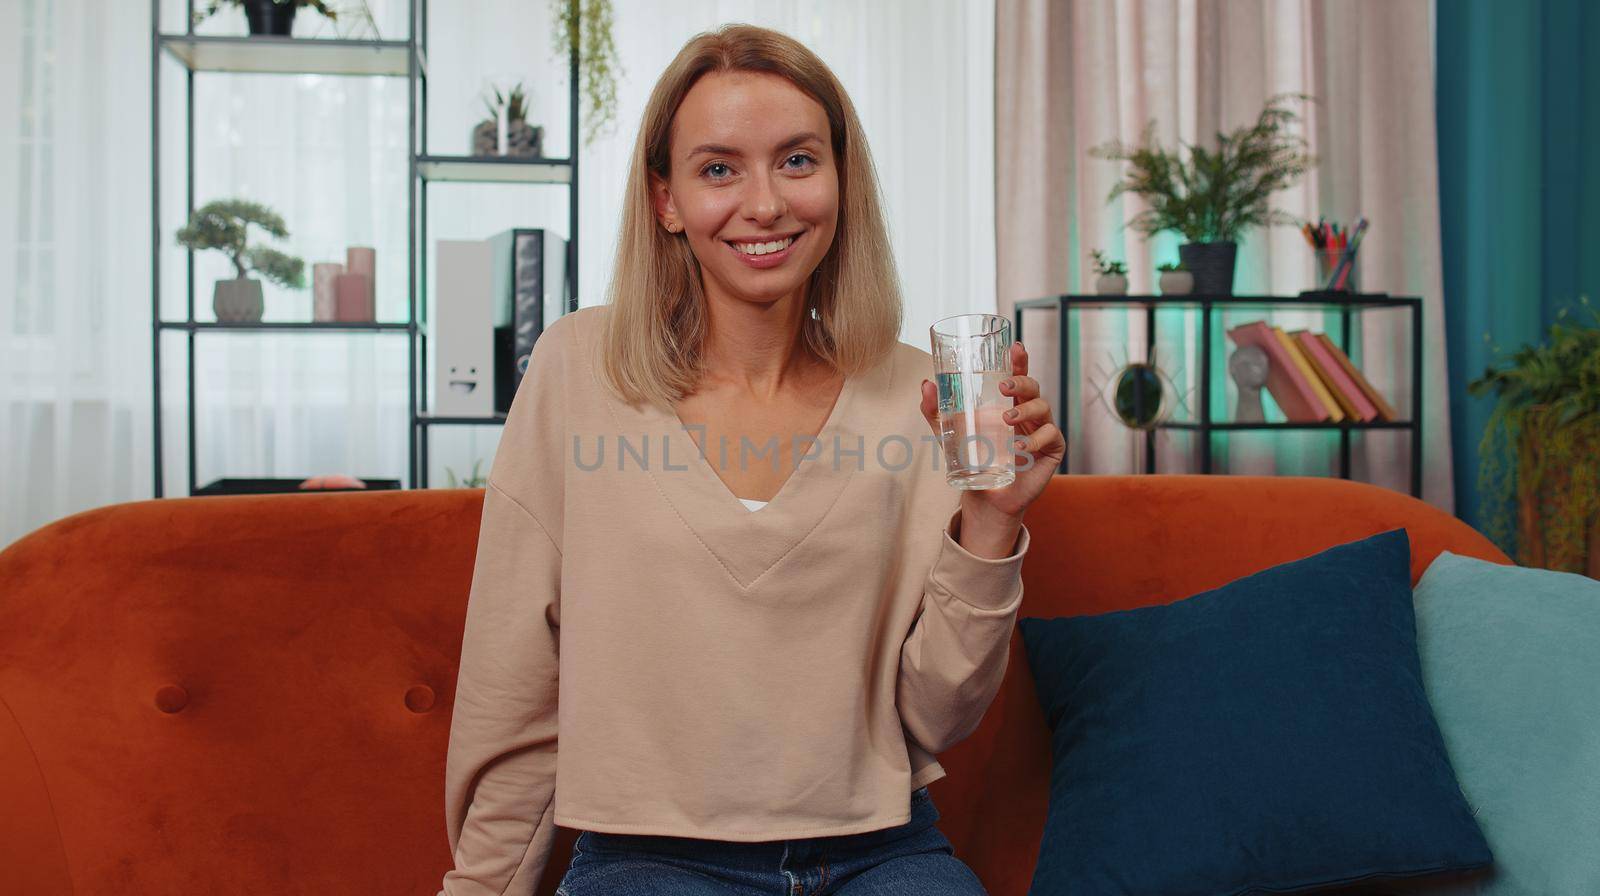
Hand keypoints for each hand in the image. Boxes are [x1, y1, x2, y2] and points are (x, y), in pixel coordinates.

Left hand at [919, 340, 1064, 541]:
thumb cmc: (973, 460)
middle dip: (1022, 382)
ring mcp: (1042, 430)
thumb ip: (936, 411)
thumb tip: (926, 384)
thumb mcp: (950, 434)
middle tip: (1004, 387)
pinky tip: (1018, 446)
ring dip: (1025, 410)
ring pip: (1043, 408)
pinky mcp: (1051, 449)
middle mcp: (1028, 413)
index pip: (1018, 376)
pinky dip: (1034, 439)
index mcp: (1009, 403)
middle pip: (1033, 387)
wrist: (986, 497)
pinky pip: (1050, 436)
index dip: (1020, 360)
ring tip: (1005, 420)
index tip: (1017, 347)